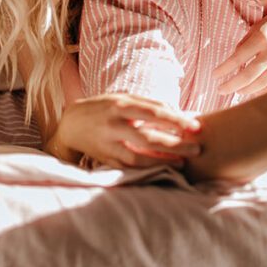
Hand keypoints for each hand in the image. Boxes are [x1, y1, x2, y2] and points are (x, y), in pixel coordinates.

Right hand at [49, 93, 201, 168]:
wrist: (70, 125)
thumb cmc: (104, 108)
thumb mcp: (122, 98)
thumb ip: (148, 104)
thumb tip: (178, 113)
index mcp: (120, 105)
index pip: (154, 112)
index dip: (177, 120)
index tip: (196, 126)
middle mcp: (113, 125)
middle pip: (149, 137)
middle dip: (175, 144)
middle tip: (196, 148)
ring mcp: (108, 144)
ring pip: (139, 156)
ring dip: (163, 160)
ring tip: (183, 161)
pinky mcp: (105, 159)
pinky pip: (129, 167)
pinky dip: (147, 168)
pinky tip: (163, 168)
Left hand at [213, 3, 266, 95]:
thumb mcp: (261, 24)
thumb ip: (247, 41)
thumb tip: (235, 58)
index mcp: (263, 36)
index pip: (238, 57)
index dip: (225, 68)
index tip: (215, 75)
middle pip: (248, 74)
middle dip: (232, 84)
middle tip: (221, 89)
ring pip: (262, 83)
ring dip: (246, 90)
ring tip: (236, 91)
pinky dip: (265, 91)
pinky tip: (255, 93)